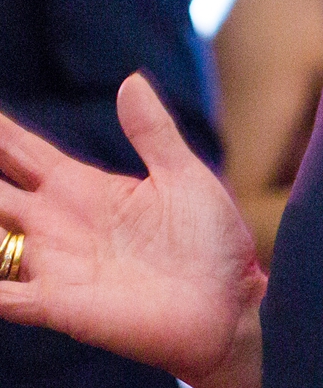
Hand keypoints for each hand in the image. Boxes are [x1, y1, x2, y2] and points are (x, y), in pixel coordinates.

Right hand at [0, 74, 264, 387]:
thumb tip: (130, 80)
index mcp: (82, 188)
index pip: (18, 151)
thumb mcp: (185, 177)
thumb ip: (152, 133)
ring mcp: (53, 264)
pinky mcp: (59, 304)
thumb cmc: (214, 245)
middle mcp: (56, 224)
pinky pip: (2, 295)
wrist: (234, 306)